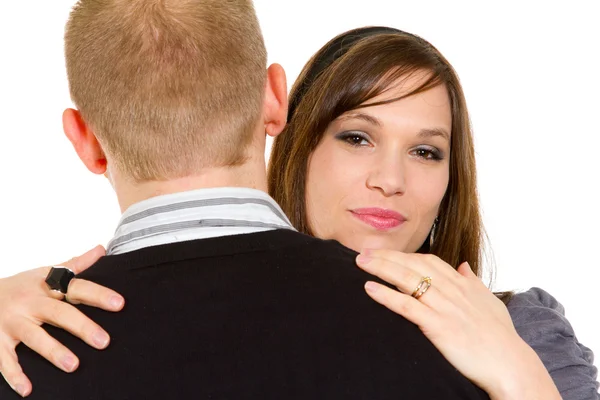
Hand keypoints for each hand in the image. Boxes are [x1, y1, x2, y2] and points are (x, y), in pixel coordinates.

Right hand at [0, 246, 124, 396]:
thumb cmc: (20, 286)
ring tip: (73, 365)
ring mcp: (12, 322)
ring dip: (54, 351)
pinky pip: (4, 360)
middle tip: (104, 342)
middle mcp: (30, 303)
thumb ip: (75, 264)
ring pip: (35, 337)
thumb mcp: (45, 273)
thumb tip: (102, 249)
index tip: (120, 303)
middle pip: (59, 314)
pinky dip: (15, 375)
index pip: (77, 288)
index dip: (98, 295)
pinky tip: (27, 390)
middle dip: (82, 327)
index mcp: (45, 286)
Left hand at [356, 250, 559, 398]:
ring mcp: (444, 307)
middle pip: (412, 264)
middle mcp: (451, 290)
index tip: (385, 252)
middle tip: (363, 252)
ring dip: (381, 268)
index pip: (427, 260)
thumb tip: (464, 266)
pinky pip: (407, 306)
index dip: (404, 255)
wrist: (510, 364)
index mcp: (461, 283)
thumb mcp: (490, 301)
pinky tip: (369, 288)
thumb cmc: (500, 336)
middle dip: (386, 256)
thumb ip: (474, 282)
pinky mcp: (438, 326)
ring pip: (407, 279)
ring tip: (361, 263)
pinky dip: (387, 295)